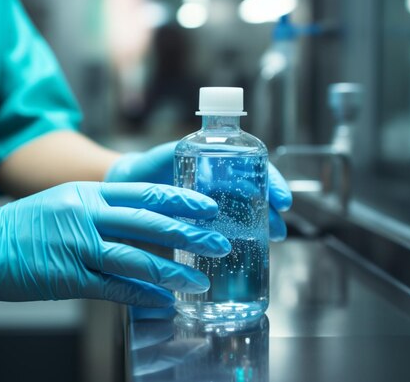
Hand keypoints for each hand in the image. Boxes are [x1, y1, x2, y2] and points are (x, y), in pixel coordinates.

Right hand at [0, 182, 230, 305]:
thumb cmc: (23, 226)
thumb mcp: (65, 204)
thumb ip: (101, 212)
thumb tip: (141, 229)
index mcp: (88, 193)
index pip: (145, 192)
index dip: (181, 199)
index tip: (209, 207)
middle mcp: (87, 213)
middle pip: (149, 221)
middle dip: (189, 234)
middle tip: (219, 244)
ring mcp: (77, 244)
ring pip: (135, 256)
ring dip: (171, 272)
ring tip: (198, 282)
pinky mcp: (67, 275)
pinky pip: (113, 286)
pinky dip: (141, 295)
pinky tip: (163, 302)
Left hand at [105, 142, 292, 240]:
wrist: (126, 189)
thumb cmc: (144, 170)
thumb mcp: (163, 158)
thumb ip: (174, 156)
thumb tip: (193, 158)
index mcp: (215, 162)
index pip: (254, 167)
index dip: (273, 181)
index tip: (282, 201)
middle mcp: (220, 183)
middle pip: (256, 193)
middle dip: (271, 210)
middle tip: (278, 231)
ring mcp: (214, 204)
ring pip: (247, 213)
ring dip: (262, 226)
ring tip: (272, 243)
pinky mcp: (204, 224)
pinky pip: (230, 230)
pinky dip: (243, 240)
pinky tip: (251, 253)